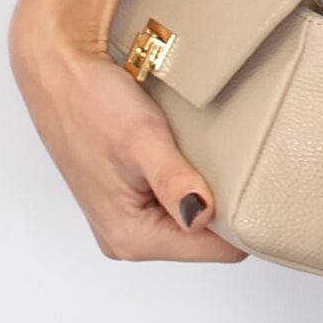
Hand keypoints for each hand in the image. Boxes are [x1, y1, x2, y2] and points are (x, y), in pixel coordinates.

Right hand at [9, 7, 245, 263]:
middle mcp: (128, 235)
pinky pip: (179, 196)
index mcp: (131, 237)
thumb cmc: (92, 103)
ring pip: (196, 215)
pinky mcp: (133, 191)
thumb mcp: (142, 140)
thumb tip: (202, 216)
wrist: (61, 72)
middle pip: (208, 238)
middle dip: (228, 204)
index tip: (262, 187)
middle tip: (242, 163)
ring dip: (211, 188)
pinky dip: (194, 176)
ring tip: (216, 154)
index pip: (215, 251)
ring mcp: (130, 214)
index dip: (244, 221)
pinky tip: (196, 151)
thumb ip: (173, 181)